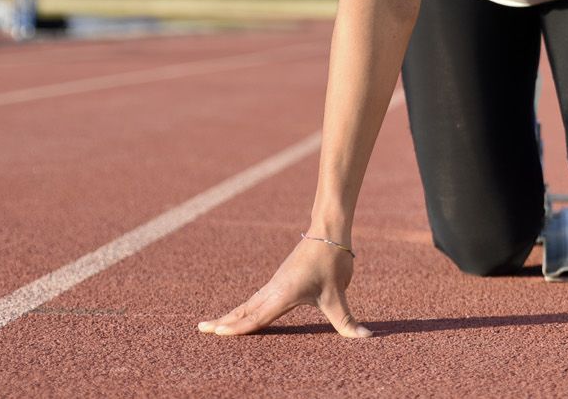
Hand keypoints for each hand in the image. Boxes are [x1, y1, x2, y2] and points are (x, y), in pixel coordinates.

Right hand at [198, 237, 370, 338]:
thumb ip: (348, 321)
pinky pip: (257, 298)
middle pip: (244, 310)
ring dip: (231, 315)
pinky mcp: (281, 279)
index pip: (256, 317)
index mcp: (283, 294)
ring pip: (249, 303)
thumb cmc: (332, 260)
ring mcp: (276, 283)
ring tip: (214, 325)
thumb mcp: (339, 294)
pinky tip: (243, 311)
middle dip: (224, 322)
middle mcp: (274, 289)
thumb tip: (367, 338)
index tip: (217, 334)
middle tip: (201, 329)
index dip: (237, 328)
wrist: (329, 230)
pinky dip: (244, 307)